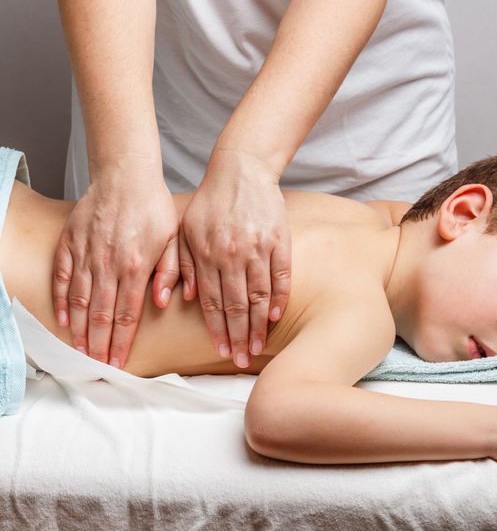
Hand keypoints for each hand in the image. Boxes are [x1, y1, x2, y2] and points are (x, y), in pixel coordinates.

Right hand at [52, 162, 179, 367]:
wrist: (125, 174)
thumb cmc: (153, 205)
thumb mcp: (173, 237)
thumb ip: (169, 271)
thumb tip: (160, 302)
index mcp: (137, 265)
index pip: (127, 314)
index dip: (122, 342)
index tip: (118, 363)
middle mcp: (109, 264)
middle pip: (102, 314)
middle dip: (100, 344)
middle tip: (98, 366)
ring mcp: (87, 254)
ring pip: (80, 301)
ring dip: (81, 329)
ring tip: (81, 351)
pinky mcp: (70, 243)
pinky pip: (62, 278)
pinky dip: (62, 301)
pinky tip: (65, 320)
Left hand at [179, 148, 291, 368]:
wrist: (241, 169)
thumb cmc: (210, 202)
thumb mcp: (185, 230)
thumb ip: (180, 264)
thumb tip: (180, 298)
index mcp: (207, 254)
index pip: (212, 302)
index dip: (216, 330)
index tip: (220, 352)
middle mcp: (231, 255)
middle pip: (236, 306)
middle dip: (238, 337)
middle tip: (240, 361)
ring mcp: (258, 248)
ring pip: (259, 295)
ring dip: (258, 325)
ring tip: (258, 348)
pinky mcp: (279, 240)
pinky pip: (281, 276)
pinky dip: (280, 298)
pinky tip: (276, 317)